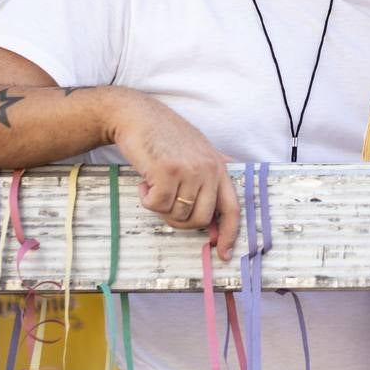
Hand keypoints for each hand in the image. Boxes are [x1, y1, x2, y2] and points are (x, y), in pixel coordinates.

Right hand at [110, 92, 240, 259]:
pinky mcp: (167, 171)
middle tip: (166, 207)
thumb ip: (210, 177)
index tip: (222, 253)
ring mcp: (188, 170)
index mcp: (219, 167)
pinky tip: (144, 181)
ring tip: (154, 184)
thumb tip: (217, 215)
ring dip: (160, 207)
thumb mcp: (198, 151)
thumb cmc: (165, 136)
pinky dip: (146, 199)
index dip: (229, 234)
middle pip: (200, 219)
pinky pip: (156, 206)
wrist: (137, 116)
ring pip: (176, 215)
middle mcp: (208, 169)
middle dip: (180, 222)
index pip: (232, 208)